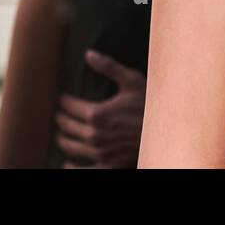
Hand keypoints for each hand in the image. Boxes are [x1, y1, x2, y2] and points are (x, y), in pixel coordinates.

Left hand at [53, 50, 146, 167]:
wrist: (165, 131)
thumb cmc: (149, 104)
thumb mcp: (132, 81)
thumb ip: (108, 67)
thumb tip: (88, 54)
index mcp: (96, 113)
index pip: (68, 106)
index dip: (62, 101)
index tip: (61, 98)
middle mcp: (93, 135)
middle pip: (66, 126)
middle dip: (60, 119)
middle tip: (59, 114)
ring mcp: (99, 152)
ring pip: (70, 146)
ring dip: (63, 139)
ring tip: (61, 134)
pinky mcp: (106, 165)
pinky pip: (81, 170)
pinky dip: (71, 167)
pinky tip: (67, 163)